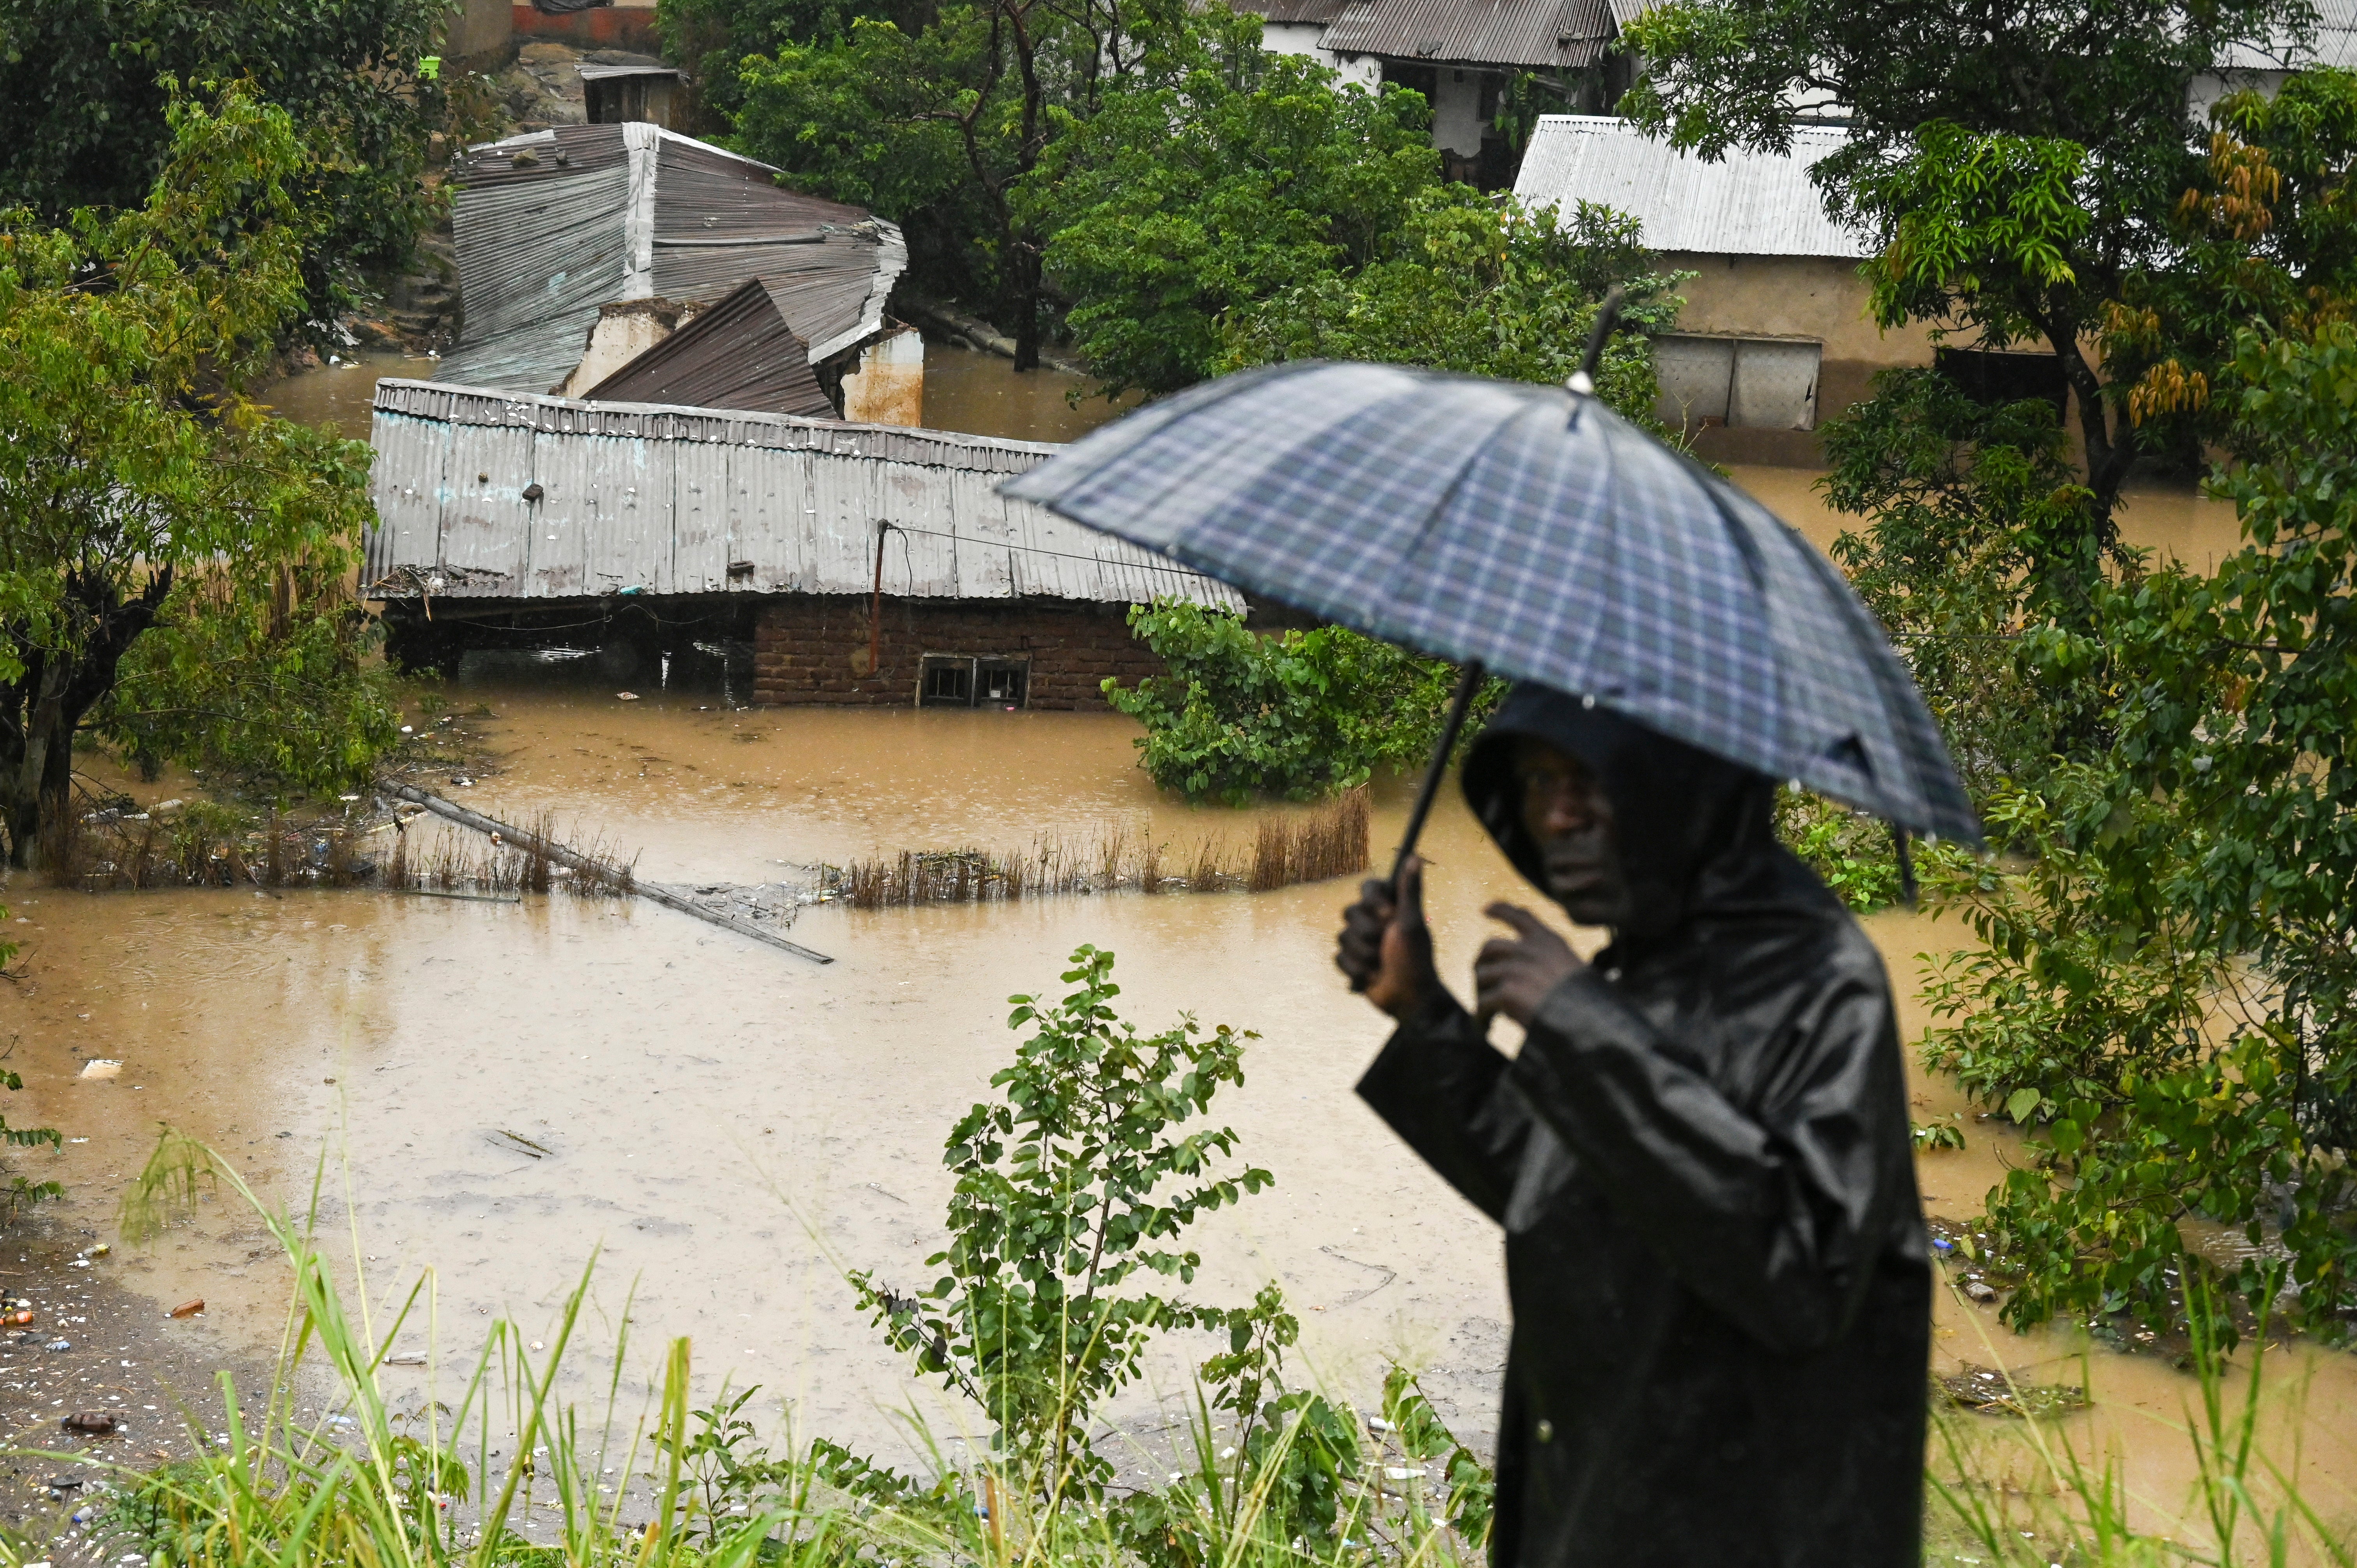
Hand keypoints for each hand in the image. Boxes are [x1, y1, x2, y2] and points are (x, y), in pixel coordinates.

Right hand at [1336, 857, 1446, 1019]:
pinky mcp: (1351, 961)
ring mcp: (1360, 941)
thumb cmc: (1415, 960)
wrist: (1408, 999)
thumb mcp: (1413, 923)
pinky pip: (1338, 958)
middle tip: (1386, 945)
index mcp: (1389, 908)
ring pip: (1343, 937)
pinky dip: (1356, 969)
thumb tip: (1415, 856)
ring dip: (1364, 955)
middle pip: (1349, 912)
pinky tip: (1371, 977)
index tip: (1389, 916)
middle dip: (1368, 934)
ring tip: (1381, 965)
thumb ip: (1410, 890)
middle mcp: (1373, 921)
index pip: (1368, 886)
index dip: (1373, 901)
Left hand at [1474, 902, 1583, 1026]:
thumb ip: (1547, 963)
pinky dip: (1481, 1016)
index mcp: (1549, 941)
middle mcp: (1530, 949)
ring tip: (1487, 1012)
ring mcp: (1517, 968)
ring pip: (1482, 976)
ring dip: (1481, 994)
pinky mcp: (1508, 991)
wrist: (1591, 1021)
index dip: (1501, 910)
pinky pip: (1483, 1003)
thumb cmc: (1587, 1004)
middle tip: (1481, 984)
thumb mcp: (1572, 970)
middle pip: (1489, 947)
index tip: (1485, 909)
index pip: (1521, 916)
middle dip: (1481, 964)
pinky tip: (1486, 1025)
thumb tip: (1518, 973)